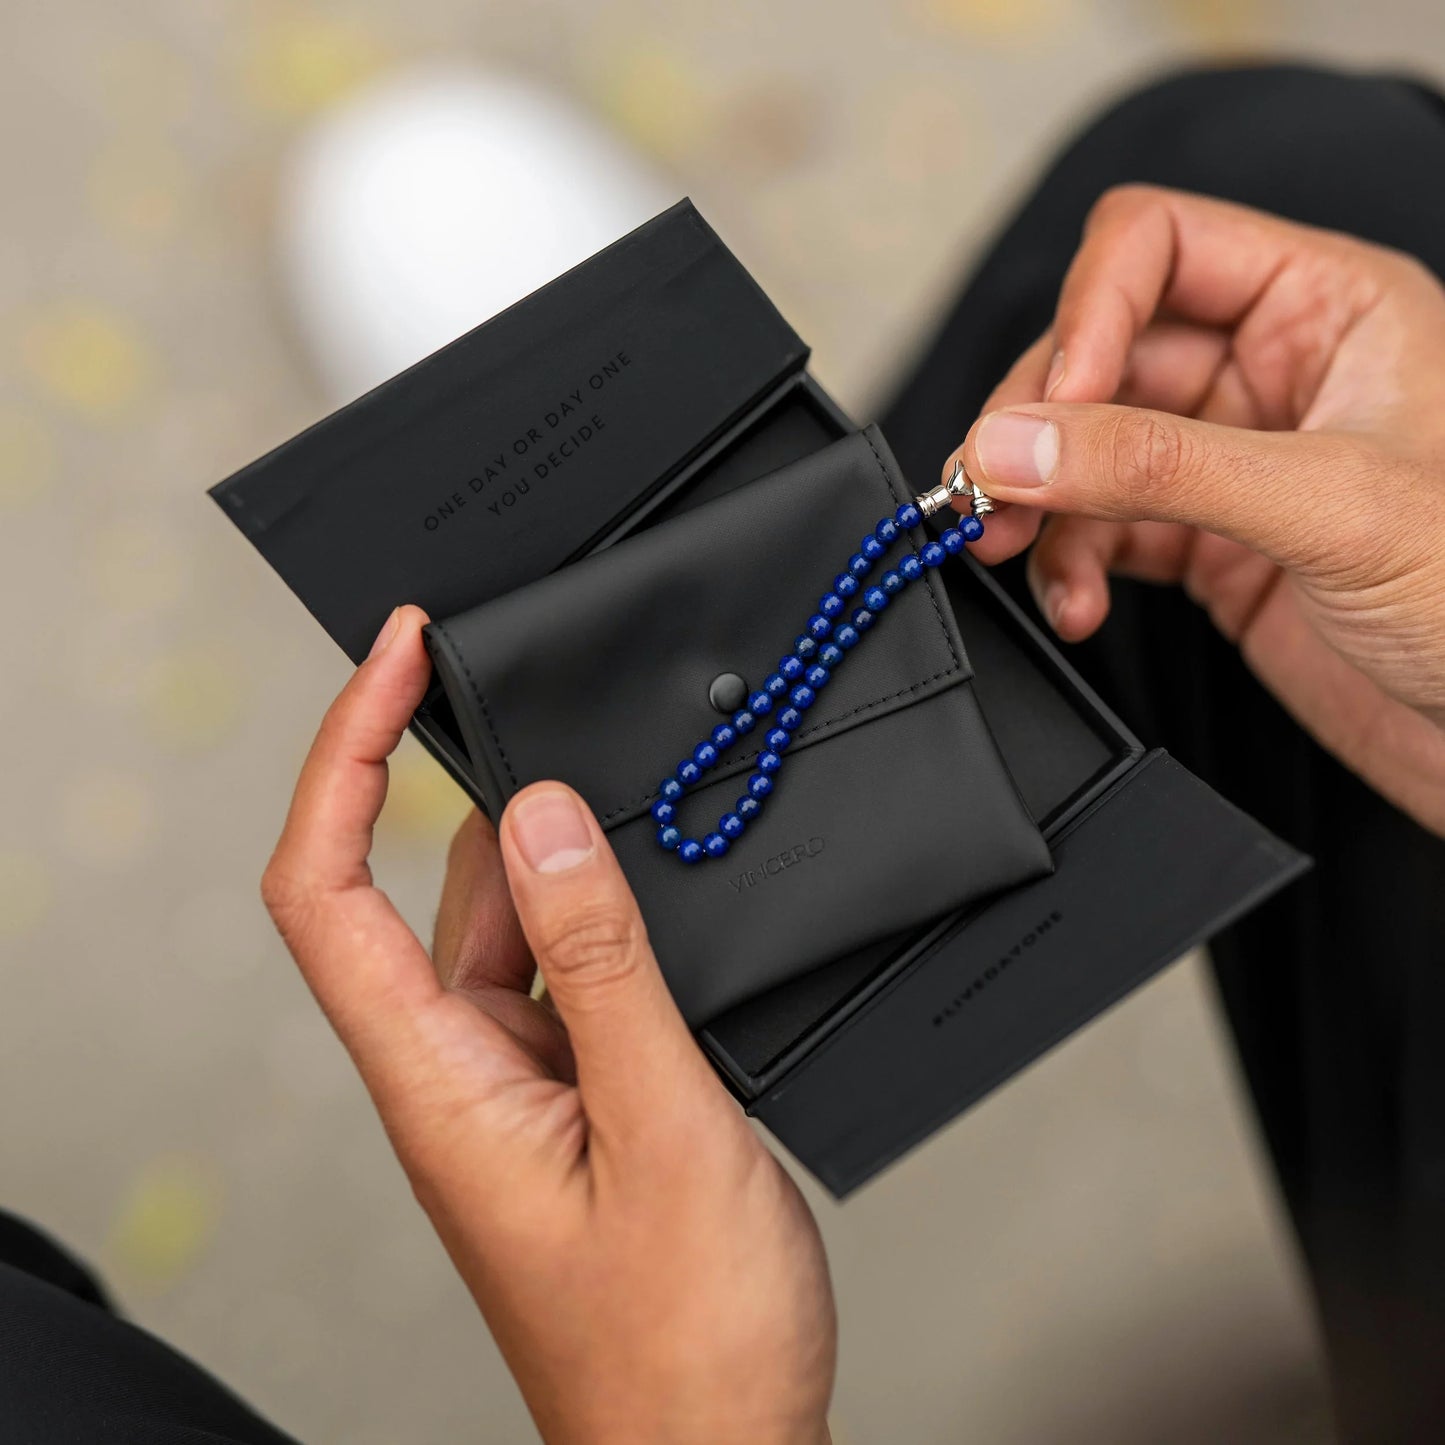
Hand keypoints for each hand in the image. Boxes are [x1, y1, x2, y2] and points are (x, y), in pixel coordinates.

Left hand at [261, 606, 834, 1444]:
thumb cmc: (683, 1343)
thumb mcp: (661, 1128)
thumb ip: (600, 965)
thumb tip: (541, 820)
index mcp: (437, 1085)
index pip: (326, 890)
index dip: (342, 758)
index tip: (399, 661)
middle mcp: (458, 1073)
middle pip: (426, 886)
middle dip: (480, 783)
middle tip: (552, 695)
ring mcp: (516, 1085)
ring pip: (509, 924)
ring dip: (557, 851)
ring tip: (631, 792)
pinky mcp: (571, 1097)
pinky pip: (568, 973)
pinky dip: (604, 913)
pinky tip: (657, 887)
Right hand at [949, 184, 1444, 834]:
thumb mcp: (1325, 505)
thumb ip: (1157, 466)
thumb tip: (1012, 443)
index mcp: (1325, 307)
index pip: (1156, 247)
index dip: (1087, 316)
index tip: (1049, 413)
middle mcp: (1269, 370)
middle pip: (1097, 353)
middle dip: (1037, 426)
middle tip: (991, 494)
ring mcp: (1230, 460)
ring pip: (1084, 448)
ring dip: (1038, 505)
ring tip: (1015, 555)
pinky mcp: (1205, 544)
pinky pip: (1098, 530)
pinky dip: (1066, 565)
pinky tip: (1076, 605)